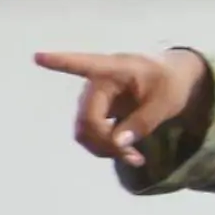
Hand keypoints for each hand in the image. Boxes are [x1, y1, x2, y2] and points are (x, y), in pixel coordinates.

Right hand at [35, 49, 210, 167]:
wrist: (176, 79)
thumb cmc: (171, 82)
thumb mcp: (167, 102)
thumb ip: (144, 121)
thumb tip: (117, 142)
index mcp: (116, 70)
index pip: (85, 65)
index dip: (60, 62)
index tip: (38, 56)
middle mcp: (98, 83)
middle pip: (87, 119)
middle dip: (105, 143)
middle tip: (135, 157)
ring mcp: (95, 99)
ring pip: (85, 130)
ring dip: (104, 148)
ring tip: (135, 157)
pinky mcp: (98, 112)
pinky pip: (92, 133)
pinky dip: (106, 147)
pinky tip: (127, 153)